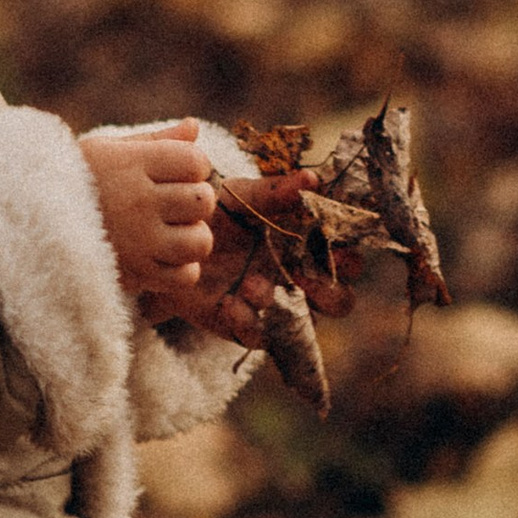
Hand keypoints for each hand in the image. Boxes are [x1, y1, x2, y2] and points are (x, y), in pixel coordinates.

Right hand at [83, 120, 216, 309]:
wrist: (26, 221)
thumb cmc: (73, 179)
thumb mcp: (107, 150)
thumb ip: (155, 141)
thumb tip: (194, 127)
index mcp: (131, 163)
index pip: (195, 161)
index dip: (194, 166)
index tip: (175, 173)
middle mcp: (137, 201)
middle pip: (202, 201)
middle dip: (194, 201)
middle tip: (172, 205)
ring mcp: (137, 240)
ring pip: (200, 241)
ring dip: (191, 238)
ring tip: (171, 233)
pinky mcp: (135, 274)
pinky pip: (185, 276)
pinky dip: (180, 269)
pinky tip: (161, 257)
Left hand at [176, 171, 357, 348]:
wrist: (168, 238)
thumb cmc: (217, 213)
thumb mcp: (242, 196)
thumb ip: (275, 192)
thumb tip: (312, 179)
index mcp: (306, 247)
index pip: (347, 259)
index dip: (349, 257)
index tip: (335, 247)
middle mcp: (297, 280)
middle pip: (340, 301)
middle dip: (331, 294)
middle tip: (305, 277)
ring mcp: (273, 305)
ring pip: (303, 323)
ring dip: (283, 305)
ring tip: (249, 284)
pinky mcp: (243, 325)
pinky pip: (259, 337)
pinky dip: (248, 323)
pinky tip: (228, 303)